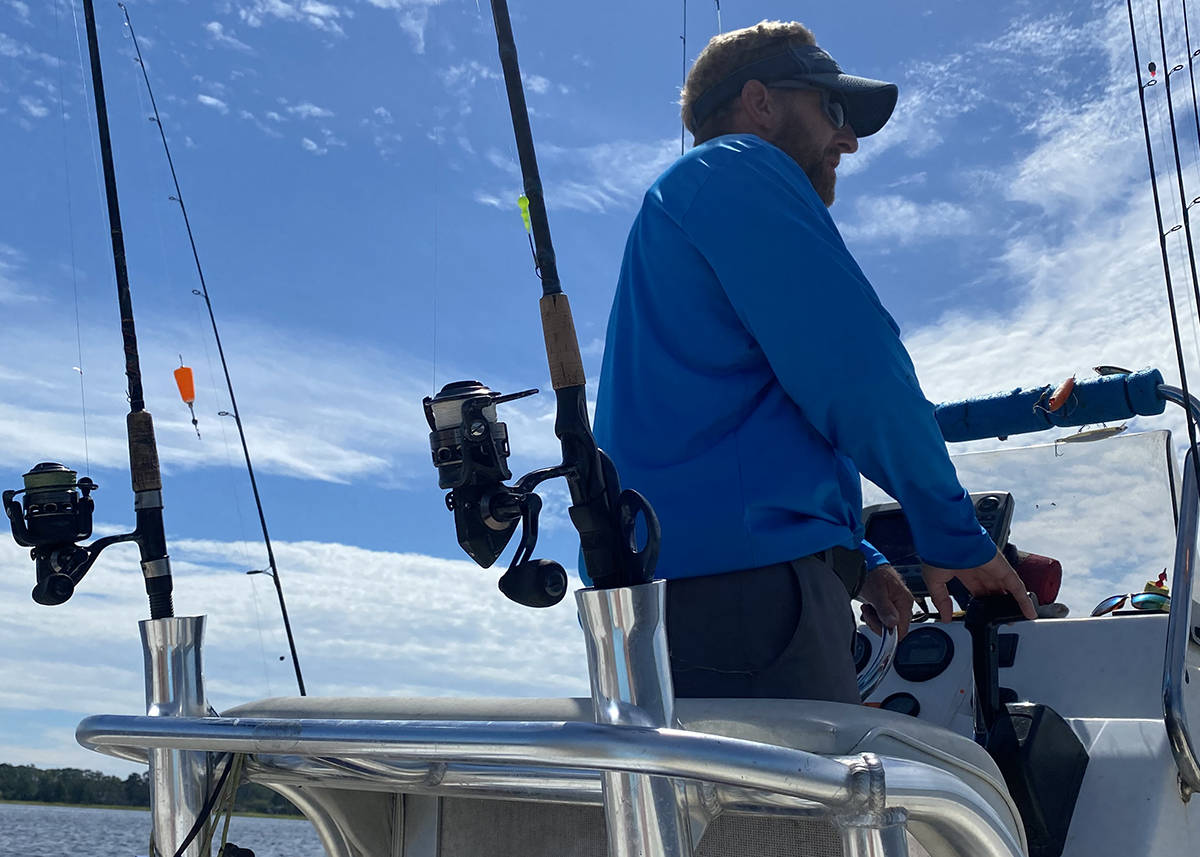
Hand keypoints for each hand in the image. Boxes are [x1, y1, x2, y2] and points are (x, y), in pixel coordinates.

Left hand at [858, 563, 913, 638]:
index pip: (903, 629)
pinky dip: (873, 616)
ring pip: (887, 625)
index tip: (877, 625)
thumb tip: (893, 623)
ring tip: (869, 608)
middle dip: (878, 624)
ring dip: (874, 619)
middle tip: (869, 612)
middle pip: (894, 628)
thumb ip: (885, 608)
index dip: (889, 633)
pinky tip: (869, 607)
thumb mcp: (876, 592)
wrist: (867, 564)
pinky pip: (882, 619)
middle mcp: (903, 605)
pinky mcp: (889, 606)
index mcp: (905, 601)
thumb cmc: (873, 573)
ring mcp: (896, 605)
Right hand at [921, 549, 1037, 622]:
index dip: (981, 604)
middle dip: (999, 605)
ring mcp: (993, 569)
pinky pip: (1017, 586)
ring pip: (1008, 589)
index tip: (984, 615)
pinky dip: (1024, 600)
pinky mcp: (1003, 568)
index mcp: (964, 571)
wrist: (946, 538)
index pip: (977, 591)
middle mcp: (980, 569)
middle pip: (994, 591)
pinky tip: (1028, 612)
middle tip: (1004, 619)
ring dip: (1014, 604)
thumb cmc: (937, 553)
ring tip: (1019, 618)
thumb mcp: (935, 582)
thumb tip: (946, 617)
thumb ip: (942, 601)